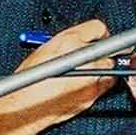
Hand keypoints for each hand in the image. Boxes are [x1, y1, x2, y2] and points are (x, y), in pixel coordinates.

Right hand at [0, 18, 115, 129]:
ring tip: (88, 71)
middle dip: (102, 52)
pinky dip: (99, 83)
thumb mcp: (44, 49)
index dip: (97, 33)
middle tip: (93, 55)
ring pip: (110, 67)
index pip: (98, 28)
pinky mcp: (93, 95)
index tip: (98, 38)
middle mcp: (83, 58)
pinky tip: (84, 84)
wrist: (25, 107)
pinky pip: (105, 85)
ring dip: (103, 67)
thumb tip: (82, 40)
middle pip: (108, 49)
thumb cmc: (28, 80)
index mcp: (69, 41)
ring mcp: (91, 78)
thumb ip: (68, 41)